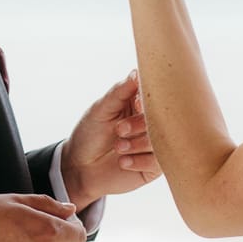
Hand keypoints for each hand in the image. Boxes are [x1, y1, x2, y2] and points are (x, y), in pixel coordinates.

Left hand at [60, 71, 160, 207]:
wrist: (80, 169)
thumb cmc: (89, 135)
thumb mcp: (101, 110)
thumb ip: (119, 92)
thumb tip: (136, 73)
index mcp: (140, 104)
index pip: (157, 95)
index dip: (149, 100)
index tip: (136, 105)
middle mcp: (151, 122)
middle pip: (163, 118)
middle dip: (141, 124)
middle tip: (119, 129)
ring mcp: (154, 144)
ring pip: (162, 140)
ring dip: (138, 144)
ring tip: (118, 147)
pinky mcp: (154, 166)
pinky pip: (158, 162)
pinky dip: (139, 161)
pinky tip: (123, 162)